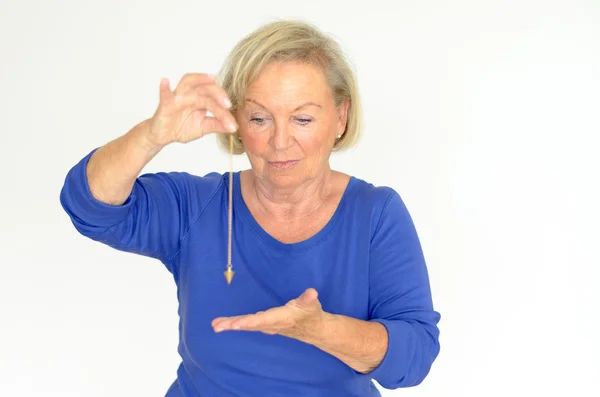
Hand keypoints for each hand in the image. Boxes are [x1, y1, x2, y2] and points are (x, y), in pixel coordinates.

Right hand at [146, 73, 237, 147]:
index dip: (225, 110)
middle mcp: (191, 95)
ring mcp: (177, 98)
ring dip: (199, 79)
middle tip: (227, 104)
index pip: (216, 99)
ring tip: (211, 79)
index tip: (233, 124)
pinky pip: (164, 95)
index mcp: (202, 99)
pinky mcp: (164, 105)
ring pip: (188, 83)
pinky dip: (164, 88)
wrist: (164, 135)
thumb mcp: (203, 128)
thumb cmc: (182, 126)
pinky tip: (165, 82)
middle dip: (218, 93)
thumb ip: (217, 125)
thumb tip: (234, 127)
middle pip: (205, 87)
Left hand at [211, 288, 325, 341]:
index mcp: (281, 318)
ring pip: (246, 325)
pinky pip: (246, 324)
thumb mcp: (312, 305)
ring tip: (215, 325)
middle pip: (250, 325)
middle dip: (235, 325)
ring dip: (230, 325)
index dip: (251, 322)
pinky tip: (222, 324)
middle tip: (219, 326)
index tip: (237, 324)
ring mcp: (266, 326)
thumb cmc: (310, 314)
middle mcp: (271, 324)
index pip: (264, 320)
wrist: (312, 330)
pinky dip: (234, 324)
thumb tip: (311, 292)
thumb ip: (308, 299)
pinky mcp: (263, 325)